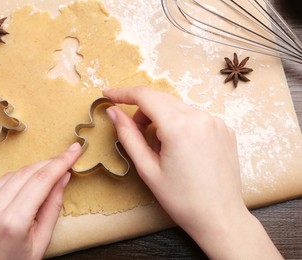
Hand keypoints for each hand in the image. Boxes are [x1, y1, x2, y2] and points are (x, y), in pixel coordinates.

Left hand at [0, 143, 81, 259]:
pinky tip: (16, 193)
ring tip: (41, 180)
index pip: (42, 181)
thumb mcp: (40, 243)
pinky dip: (7, 186)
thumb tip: (63, 177)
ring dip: (27, 174)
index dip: (60, 162)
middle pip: (24, 174)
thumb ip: (52, 207)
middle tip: (63, 160)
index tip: (73, 150)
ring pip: (7, 177)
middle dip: (46, 164)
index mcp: (13, 223)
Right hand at [103, 86, 281, 259]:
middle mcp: (200, 117)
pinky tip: (180, 148)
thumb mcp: (147, 169)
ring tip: (160, 147)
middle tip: (133, 131)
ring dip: (162, 118)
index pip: (145, 96)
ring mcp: (216, 122)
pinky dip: (180, 124)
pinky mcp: (224, 129)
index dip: (123, 93)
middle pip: (161, 99)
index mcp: (179, 127)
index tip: (108, 95)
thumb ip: (128, 135)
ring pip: (177, 107)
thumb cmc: (182, 199)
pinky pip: (194, 117)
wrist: (219, 217)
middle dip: (142, 110)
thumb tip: (113, 112)